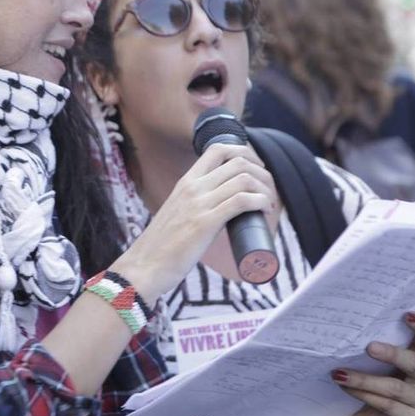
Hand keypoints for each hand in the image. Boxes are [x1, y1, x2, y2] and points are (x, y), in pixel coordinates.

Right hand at [111, 143, 273, 300]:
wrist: (145, 266)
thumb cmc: (163, 246)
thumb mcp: (177, 212)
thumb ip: (194, 204)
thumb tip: (221, 208)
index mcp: (186, 182)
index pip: (218, 149)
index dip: (244, 153)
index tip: (255, 171)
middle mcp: (193, 187)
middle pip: (238, 161)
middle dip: (262, 173)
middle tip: (268, 191)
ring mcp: (199, 203)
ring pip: (244, 179)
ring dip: (265, 188)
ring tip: (269, 204)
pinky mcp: (205, 222)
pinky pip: (241, 201)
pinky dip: (260, 201)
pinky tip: (264, 210)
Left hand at [334, 312, 414, 415]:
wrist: (362, 412)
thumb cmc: (367, 375)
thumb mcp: (370, 358)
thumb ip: (369, 343)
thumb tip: (346, 323)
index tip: (408, 314)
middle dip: (393, 354)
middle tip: (369, 347)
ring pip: (396, 387)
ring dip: (364, 380)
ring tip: (340, 373)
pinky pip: (388, 405)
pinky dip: (364, 394)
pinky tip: (346, 388)